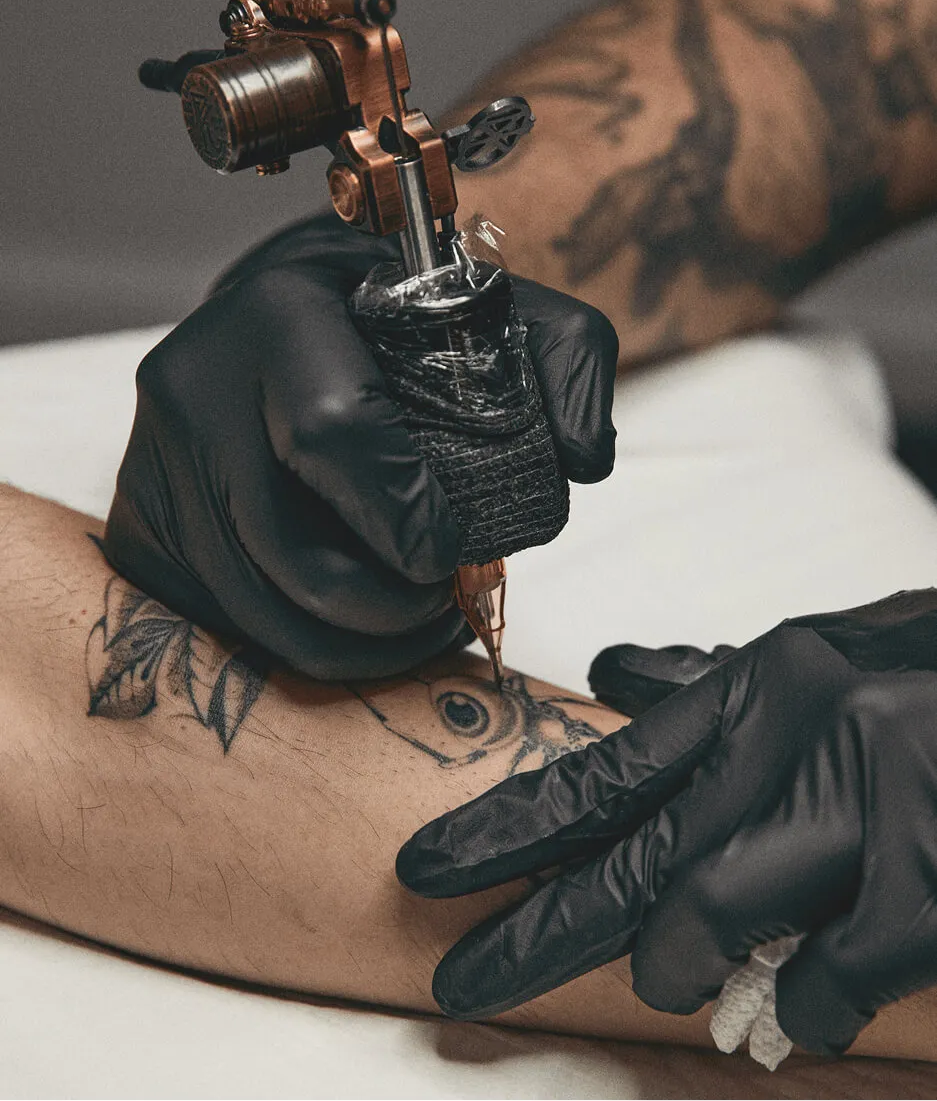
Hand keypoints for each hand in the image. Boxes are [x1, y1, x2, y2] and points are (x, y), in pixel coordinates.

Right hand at [103, 215, 617, 678]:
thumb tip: (584, 458)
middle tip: (440, 601)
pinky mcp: (137, 527)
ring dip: (354, 645)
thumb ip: (561, 357)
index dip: (405, 516)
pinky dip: (300, 647)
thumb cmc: (377, 323)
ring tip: (409, 619)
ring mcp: (153, 463)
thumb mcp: (476, 303)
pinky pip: (222, 626)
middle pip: (292, 555)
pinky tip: (348, 618)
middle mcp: (195, 386)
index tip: (450, 552)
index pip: (334, 434)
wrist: (271, 326)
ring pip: (258, 611)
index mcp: (279, 314)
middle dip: (389, 609)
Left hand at [396, 591, 936, 1054]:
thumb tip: (614, 677)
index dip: (506, 823)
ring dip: (676, 968)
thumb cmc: (934, 681)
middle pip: (633, 857)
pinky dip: (802, 1008)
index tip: (424, 867)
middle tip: (459, 984)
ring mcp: (872, 807)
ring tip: (661, 981)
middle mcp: (801, 735)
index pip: (606, 766)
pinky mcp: (932, 883)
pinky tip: (796, 1007)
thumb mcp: (827, 657)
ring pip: (713, 918)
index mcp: (761, 683)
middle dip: (534, 933)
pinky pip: (829, 979)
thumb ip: (718, 684)